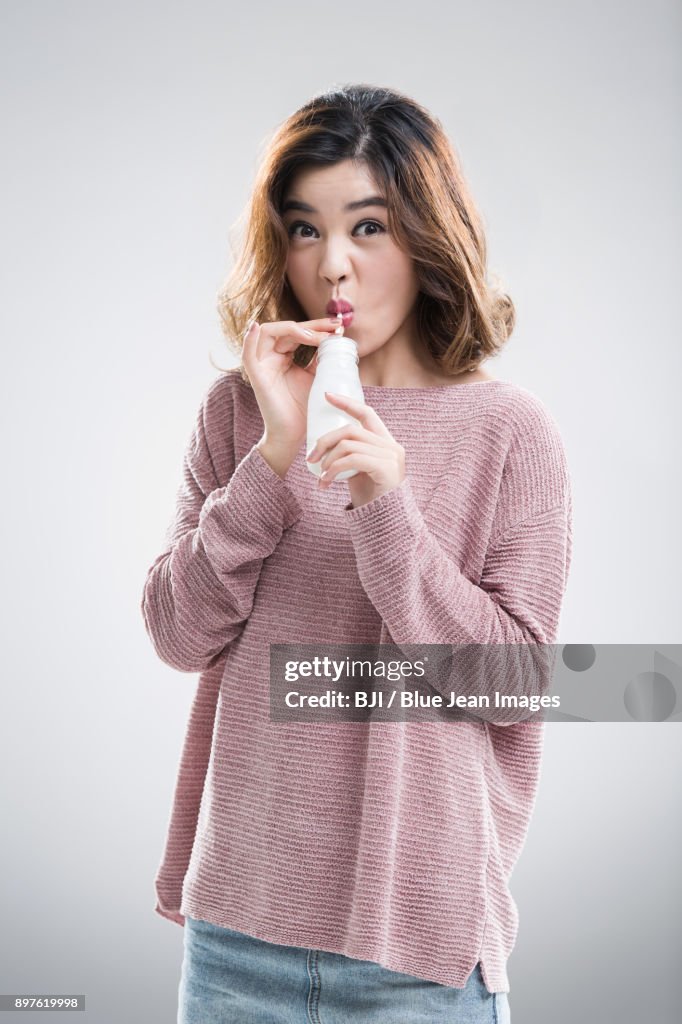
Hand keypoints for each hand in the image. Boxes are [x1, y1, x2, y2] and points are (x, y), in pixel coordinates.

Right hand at [242, 315, 342, 454]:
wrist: (294, 436)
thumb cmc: (305, 410)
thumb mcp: (317, 378)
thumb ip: (321, 359)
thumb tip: (336, 339)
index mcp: (284, 356)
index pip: (299, 332)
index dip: (318, 326)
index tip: (339, 327)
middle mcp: (271, 357)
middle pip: (287, 329)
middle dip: (312, 326)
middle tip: (335, 327)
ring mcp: (262, 366)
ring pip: (268, 332)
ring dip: (292, 330)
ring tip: (314, 336)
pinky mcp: (256, 378)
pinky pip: (247, 355)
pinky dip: (249, 339)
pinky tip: (255, 327)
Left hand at [306, 392, 405, 507]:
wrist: (386, 523)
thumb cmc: (370, 497)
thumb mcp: (358, 470)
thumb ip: (351, 454)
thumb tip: (324, 444)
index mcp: (386, 442)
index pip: (367, 414)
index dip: (347, 403)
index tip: (327, 396)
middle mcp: (392, 446)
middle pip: (351, 430)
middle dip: (325, 441)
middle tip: (310, 457)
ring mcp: (392, 457)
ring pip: (349, 445)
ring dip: (328, 460)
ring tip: (321, 476)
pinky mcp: (387, 469)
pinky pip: (353, 459)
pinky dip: (334, 469)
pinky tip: (326, 481)